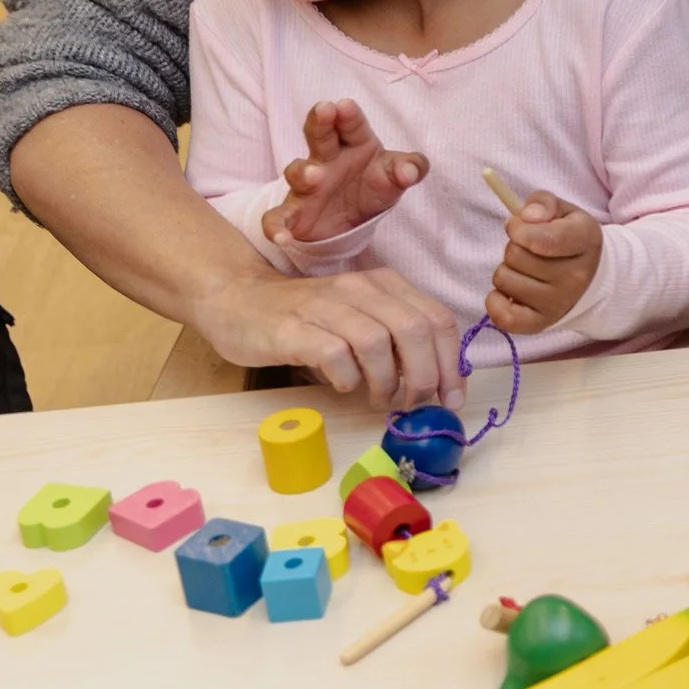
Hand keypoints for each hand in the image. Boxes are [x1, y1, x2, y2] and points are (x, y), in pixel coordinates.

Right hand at [198, 267, 462, 410]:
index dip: (451, 363)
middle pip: (414, 329)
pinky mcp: (292, 329)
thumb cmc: (307, 317)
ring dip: (386, 381)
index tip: (451, 398)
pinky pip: (334, 354)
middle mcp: (358, 288)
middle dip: (426, 375)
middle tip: (416, 404)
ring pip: (378, 342)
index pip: (437, 318)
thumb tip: (434, 380)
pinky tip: (343, 386)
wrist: (236, 299)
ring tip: (379, 399)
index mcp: (384, 284)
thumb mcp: (360, 318)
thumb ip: (394, 340)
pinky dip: (347, 378)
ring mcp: (324, 306)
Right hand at [258, 99, 426, 252]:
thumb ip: (411, 168)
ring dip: (304, 172)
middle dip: (321, 122)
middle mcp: (327, 159)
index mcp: (355, 143)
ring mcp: (306, 185)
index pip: (352, 125)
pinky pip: (278, 217)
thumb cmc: (375, 184)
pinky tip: (282, 237)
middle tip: (324, 110)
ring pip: (297, 171)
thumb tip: (409, 172)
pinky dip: (276, 226)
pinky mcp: (294, 212)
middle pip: (320, 135)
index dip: (348, 115)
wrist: (353, 220)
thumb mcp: (397, 175)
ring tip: (316, 175)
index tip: (345, 106)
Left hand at [484, 189, 604, 335]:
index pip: (546, 239)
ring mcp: (558, 304)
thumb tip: (525, 217)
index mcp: (584, 241)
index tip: (517, 225)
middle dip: (514, 246)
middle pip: (515, 255)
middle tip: (529, 249)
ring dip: (507, 270)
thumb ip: (543, 203)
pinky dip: (496, 301)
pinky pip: (502, 316)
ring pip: (503, 279)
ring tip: (526, 270)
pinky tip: (509, 291)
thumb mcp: (564, 212)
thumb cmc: (569, 238)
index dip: (519, 230)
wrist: (591, 279)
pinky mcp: (540, 324)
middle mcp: (575, 277)